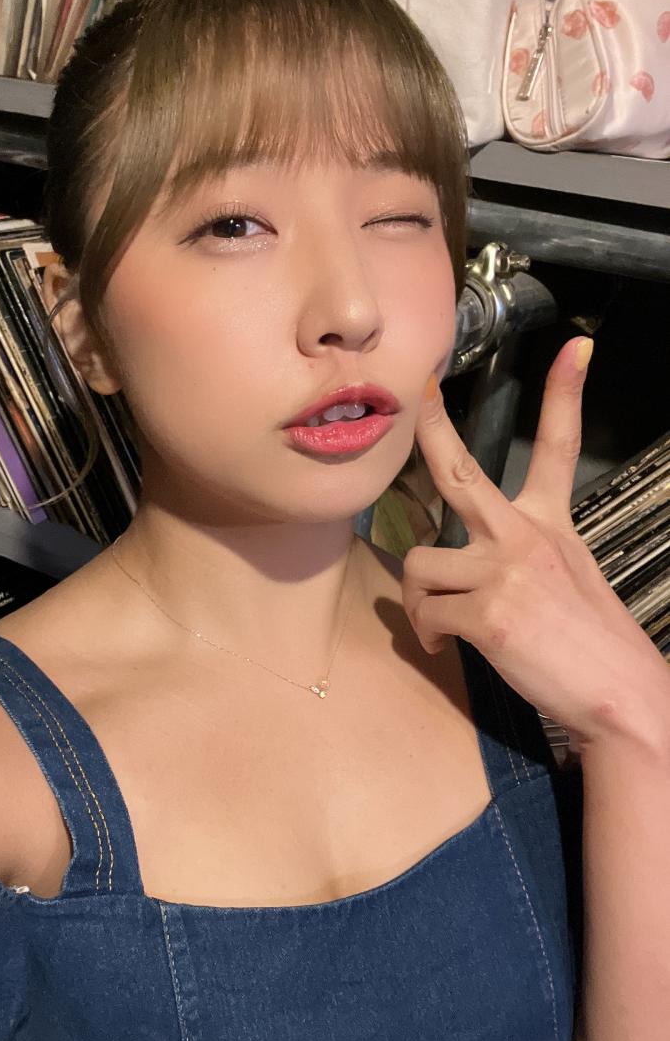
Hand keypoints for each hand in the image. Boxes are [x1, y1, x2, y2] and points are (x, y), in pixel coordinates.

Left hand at [401, 336, 667, 747]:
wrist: (621, 693)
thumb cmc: (590, 642)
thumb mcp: (567, 579)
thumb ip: (517, 559)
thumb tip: (466, 570)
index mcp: (550, 524)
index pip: (558, 447)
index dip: (565, 393)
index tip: (575, 347)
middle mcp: (525, 537)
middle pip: (461, 473)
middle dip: (433, 427)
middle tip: (423, 393)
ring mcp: (505, 572)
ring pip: (419, 565)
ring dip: (419, 599)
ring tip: (440, 625)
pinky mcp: (488, 614)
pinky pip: (426, 613)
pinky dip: (427, 634)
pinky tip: (445, 645)